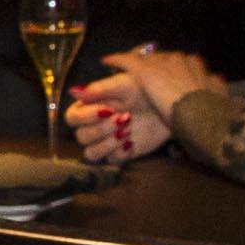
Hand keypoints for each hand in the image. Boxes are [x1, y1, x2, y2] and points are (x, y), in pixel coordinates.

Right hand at [76, 46, 215, 161]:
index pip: (72, 117)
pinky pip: (110, 160)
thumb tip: (73, 92)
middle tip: (123, 119)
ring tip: (126, 132)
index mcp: (91, 107)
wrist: (171, 105)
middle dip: (99, 130)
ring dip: (106, 144)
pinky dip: (119, 152)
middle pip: (80, 137)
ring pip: (90, 153)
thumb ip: (99, 88)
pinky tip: (131, 142)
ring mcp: (108, 141)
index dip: (85, 116)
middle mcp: (95, 125)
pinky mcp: (123, 152)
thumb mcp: (123, 84)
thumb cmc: (145, 90)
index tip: (107, 109)